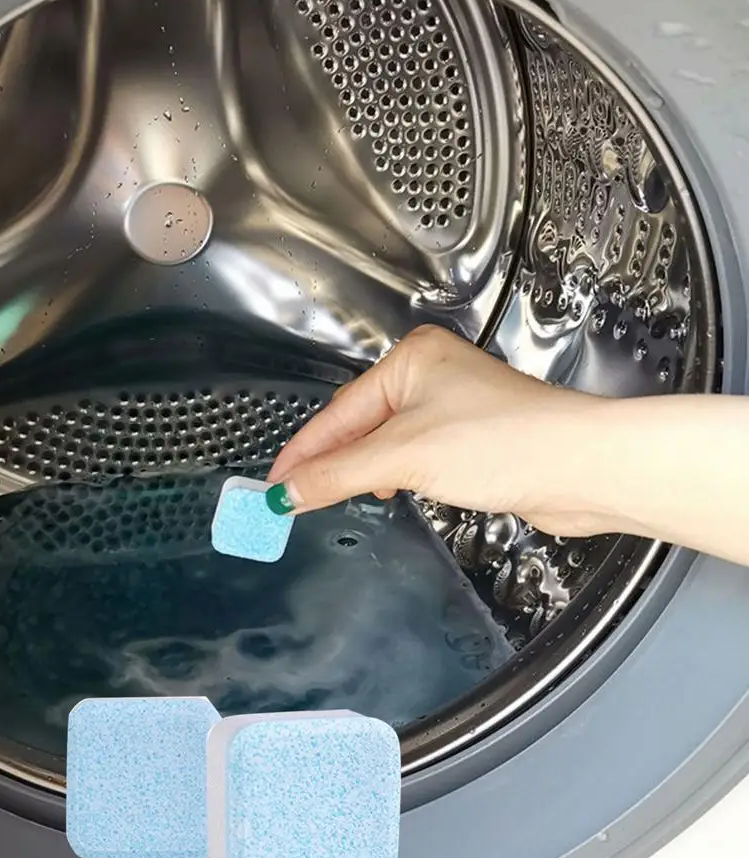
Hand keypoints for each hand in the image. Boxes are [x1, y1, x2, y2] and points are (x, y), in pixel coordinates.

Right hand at [267, 326, 611, 537]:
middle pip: (359, 425)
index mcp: (411, 360)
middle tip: (292, 497)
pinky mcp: (472, 441)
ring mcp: (453, 409)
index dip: (304, 453)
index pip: (339, 412)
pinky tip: (387, 492)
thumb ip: (339, 474)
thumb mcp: (404, 457)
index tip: (275, 484)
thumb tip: (291, 491)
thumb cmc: (510, 441)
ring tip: (328, 498)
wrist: (583, 468)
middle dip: (329, 463)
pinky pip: (413, 457)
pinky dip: (393, 477)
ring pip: (386, 443)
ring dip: (361, 472)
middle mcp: (431, 377)